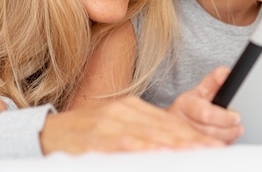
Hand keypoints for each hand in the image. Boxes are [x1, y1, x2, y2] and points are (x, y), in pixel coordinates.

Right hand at [40, 95, 225, 153]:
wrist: (46, 133)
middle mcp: (123, 112)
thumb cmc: (85, 133)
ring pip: (147, 136)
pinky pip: (121, 145)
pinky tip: (155, 154)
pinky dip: (139, 149)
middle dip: (191, 141)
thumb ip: (145, 133)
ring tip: (195, 153)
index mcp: (132, 108)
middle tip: (214, 150)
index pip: (169, 122)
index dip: (193, 135)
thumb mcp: (117, 126)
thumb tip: (173, 146)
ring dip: (173, 146)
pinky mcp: (93, 138)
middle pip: (164, 128)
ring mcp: (108, 123)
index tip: (215, 145)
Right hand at [166, 66, 243, 142]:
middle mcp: (181, 121)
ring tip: (235, 133)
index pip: (206, 113)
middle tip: (238, 127)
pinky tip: (224, 142)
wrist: (169, 124)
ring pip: (208, 143)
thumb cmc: (188, 107)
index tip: (236, 117)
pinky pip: (206, 151)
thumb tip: (226, 73)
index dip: (224, 117)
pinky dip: (219, 147)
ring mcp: (182, 136)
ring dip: (226, 139)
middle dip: (228, 130)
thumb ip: (214, 81)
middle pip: (209, 130)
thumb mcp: (199, 91)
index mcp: (185, 103)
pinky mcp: (185, 148)